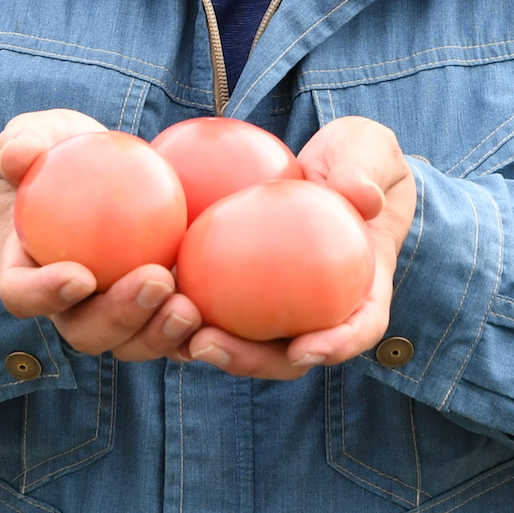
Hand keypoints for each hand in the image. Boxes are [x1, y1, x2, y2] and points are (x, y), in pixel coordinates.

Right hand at [0, 109, 203, 362]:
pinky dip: (195, 333)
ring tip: (190, 308)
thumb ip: (20, 143)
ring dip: (160, 333)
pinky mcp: (153, 311)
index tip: (81, 276)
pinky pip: (171, 331)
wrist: (101, 168)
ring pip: (130, 343)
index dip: (45, 295)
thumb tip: (19, 156)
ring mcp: (112, 314)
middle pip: (84, 331)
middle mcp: (67, 306)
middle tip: (156, 280)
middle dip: (120, 317)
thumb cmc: (57, 152)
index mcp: (26, 272)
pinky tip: (218, 316)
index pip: (23, 295)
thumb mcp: (33, 136)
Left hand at [186, 116, 417, 380]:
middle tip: (206, 343)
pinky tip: (145, 286)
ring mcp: (275, 311)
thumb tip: (359, 196)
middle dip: (245, 361)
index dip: (334, 346)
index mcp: (363, 294)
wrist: (325, 165)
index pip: (357, 330)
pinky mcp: (237, 294)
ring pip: (240, 343)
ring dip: (202, 344)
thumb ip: (364, 170)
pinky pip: (210, 306)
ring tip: (167, 323)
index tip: (303, 348)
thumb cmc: (355, 160)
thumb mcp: (368, 151)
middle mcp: (317, 316)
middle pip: (284, 356)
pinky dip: (179, 306)